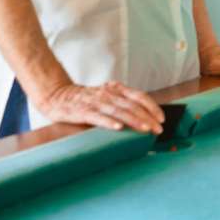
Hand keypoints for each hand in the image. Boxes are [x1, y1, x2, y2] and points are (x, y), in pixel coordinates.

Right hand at [39, 81, 165, 133]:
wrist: (57, 95)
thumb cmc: (86, 99)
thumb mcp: (108, 96)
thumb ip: (123, 103)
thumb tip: (145, 117)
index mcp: (117, 89)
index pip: (140, 96)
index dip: (153, 107)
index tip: (162, 119)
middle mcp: (109, 94)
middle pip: (133, 105)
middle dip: (148, 118)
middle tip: (159, 129)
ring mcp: (96, 102)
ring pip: (119, 111)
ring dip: (134, 120)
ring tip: (145, 129)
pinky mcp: (83, 111)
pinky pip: (98, 117)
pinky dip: (109, 122)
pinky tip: (118, 128)